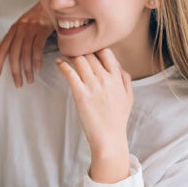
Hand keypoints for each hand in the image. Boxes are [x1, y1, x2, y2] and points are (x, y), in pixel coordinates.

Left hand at [0, 2, 54, 86]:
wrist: (51, 2)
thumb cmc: (38, 17)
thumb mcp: (24, 25)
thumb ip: (18, 38)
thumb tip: (14, 56)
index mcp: (13, 30)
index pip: (2, 49)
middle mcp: (19, 30)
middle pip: (13, 54)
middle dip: (14, 72)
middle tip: (18, 84)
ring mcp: (30, 29)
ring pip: (25, 53)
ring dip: (27, 69)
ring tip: (30, 80)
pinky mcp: (41, 29)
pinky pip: (37, 48)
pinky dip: (37, 60)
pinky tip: (38, 69)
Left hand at [55, 48, 132, 183]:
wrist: (109, 138)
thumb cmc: (117, 119)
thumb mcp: (128, 97)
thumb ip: (125, 80)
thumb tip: (119, 67)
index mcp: (117, 78)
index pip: (106, 52)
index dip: (95, 47)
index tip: (87, 48)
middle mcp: (106, 79)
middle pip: (91, 54)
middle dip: (80, 49)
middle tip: (71, 48)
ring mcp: (93, 86)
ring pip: (80, 60)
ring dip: (70, 54)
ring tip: (64, 54)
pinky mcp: (81, 94)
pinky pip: (70, 73)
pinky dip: (62, 65)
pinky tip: (59, 63)